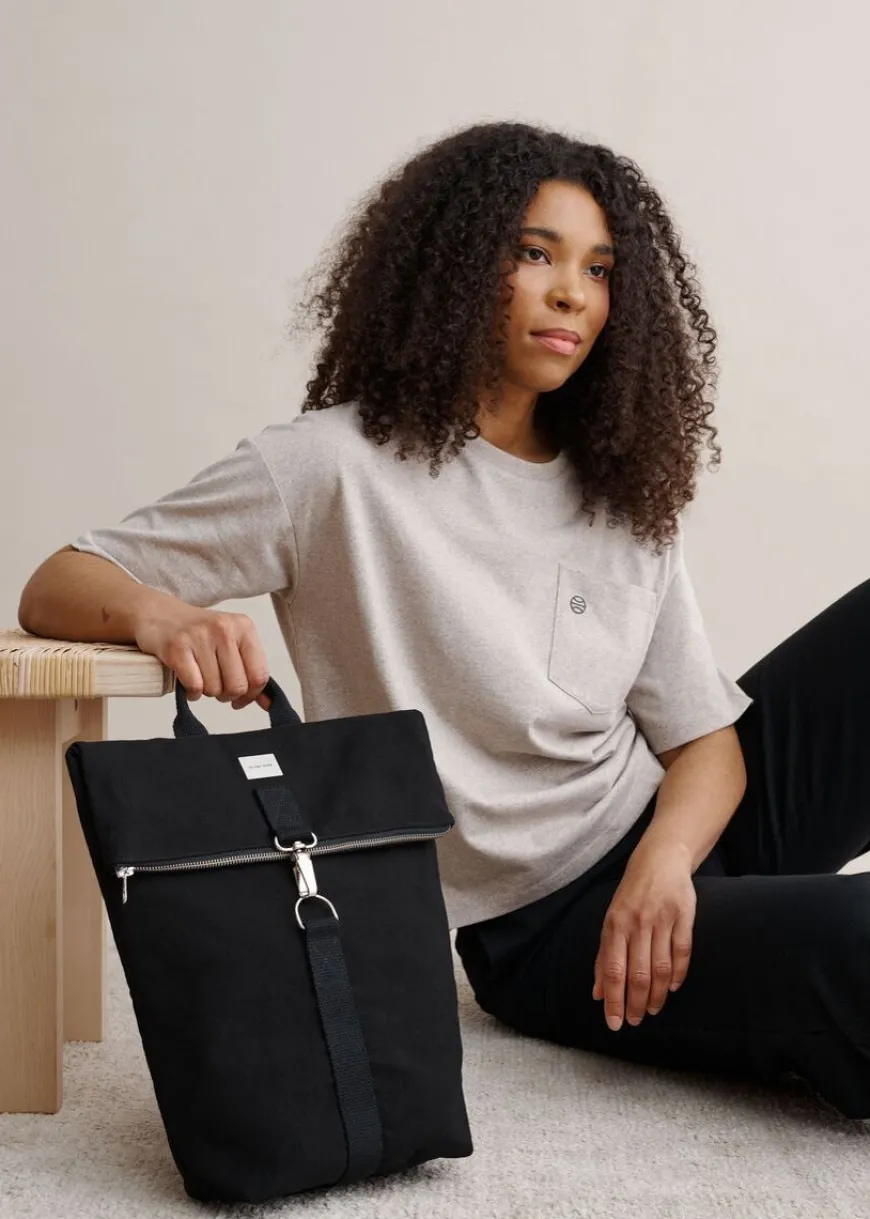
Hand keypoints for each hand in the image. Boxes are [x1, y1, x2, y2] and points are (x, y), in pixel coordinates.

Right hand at [134, 600, 271, 710]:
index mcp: (244, 627)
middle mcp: (224, 628)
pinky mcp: (177, 647)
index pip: (260, 674)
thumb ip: (251, 670)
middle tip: (216, 687)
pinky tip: (189, 682)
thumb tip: (269, 703)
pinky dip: (192, 693)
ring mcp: (200, 636)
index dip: (251, 695)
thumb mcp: (231, 642)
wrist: (158, 614)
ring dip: (207, 692)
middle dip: (226, 695)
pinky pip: (195, 686)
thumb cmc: (198, 633)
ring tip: (200, 678)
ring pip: (215, 688)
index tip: (240, 699)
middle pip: (238, 686)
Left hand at [592, 842, 696, 1031]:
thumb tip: (597, 993)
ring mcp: (661, 919)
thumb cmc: (631, 897)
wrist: (659, 861)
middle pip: (637, 973)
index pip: (613, 971)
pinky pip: (682, 951)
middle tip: (635, 1021)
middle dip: (635, 1003)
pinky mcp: (684, 915)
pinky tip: (672, 988)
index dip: (614, 1000)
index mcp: (615, 925)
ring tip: (653, 1010)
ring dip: (657, 994)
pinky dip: (678, 973)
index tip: (615, 1023)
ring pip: (660, 967)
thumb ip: (604, 957)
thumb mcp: (611, 922)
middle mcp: (637, 923)